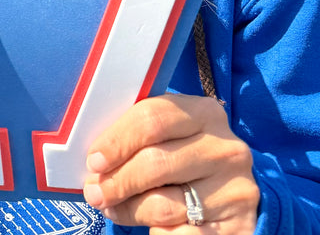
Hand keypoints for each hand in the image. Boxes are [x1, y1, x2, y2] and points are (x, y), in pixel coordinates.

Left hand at [82, 93, 258, 233]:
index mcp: (204, 112)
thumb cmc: (182, 154)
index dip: (117, 141)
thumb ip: (136, 135)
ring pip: (165, 204)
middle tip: (94, 193)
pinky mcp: (241, 226)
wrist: (227, 190)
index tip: (94, 161)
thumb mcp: (166, 134)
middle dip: (117, 181)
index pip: (151, 119)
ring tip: (112, 208)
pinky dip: (159, 233)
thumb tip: (94, 162)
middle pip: (155, 163)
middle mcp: (226, 148)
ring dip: (130, 209)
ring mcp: (236, 188)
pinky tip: (150, 227)